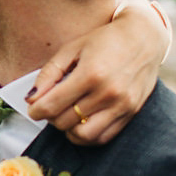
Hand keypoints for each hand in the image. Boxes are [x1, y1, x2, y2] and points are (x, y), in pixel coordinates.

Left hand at [26, 0, 166, 144]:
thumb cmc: (104, 40)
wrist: (144, 37)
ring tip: (66, 114)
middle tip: (51, 106)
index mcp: (90, 74)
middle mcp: (108, 93)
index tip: (33, 108)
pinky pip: (103, 137)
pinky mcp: (131, 113)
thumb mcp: (71, 49)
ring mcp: (122, 105)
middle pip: (65, 121)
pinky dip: (87, 135)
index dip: (35, 110)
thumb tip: (31, 98)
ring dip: (68, 129)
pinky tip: (81, 121)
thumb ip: (49, 74)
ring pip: (83, 135)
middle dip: (51, 117)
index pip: (51, 106)